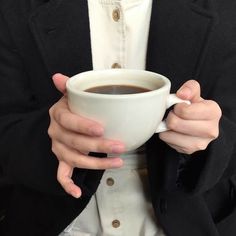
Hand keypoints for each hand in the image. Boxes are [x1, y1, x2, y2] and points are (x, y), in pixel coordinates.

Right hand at [48, 73, 124, 197]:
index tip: (101, 128)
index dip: (83, 126)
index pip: (68, 121)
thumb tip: (57, 76)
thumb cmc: (72, 108)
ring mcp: (58, 148)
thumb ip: (68, 87)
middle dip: (98, 145)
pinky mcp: (62, 160)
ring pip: (74, 159)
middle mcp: (56, 133)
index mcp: (58, 115)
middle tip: (119, 146)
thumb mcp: (71, 96)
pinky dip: (68, 185)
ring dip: (96, 163)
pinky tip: (78, 193)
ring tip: (118, 162)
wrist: (64, 120)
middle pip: (75, 142)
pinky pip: (61, 175)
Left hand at [159, 80, 221, 153]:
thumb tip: (182, 94)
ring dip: (167, 126)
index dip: (177, 107)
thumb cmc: (195, 107)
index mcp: (213, 112)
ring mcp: (200, 143)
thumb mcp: (194, 93)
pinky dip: (166, 134)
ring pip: (169, 134)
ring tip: (174, 122)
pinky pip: (167, 141)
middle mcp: (210, 130)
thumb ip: (190, 88)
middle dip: (171, 116)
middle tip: (175, 114)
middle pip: (175, 123)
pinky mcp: (189, 150)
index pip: (184, 111)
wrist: (199, 123)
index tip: (179, 106)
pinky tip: (173, 130)